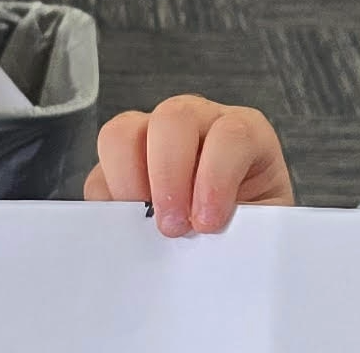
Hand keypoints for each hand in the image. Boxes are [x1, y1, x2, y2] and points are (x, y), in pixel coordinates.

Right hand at [84, 95, 294, 236]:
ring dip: (129, 179)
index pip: (230, 134)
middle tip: (173, 225)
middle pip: (173, 118)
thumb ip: (244, 228)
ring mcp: (153, 137)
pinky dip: (107, 200)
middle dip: (168, 174)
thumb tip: (211, 241)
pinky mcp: (121, 164)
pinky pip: (99, 171)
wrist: (238, 240)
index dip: (216, 177)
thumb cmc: (253, 228)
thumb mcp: (261, 228)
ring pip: (125, 130)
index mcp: (243, 133)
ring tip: (142, 222)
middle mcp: (198, 122)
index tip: (208, 222)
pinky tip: (128, 227)